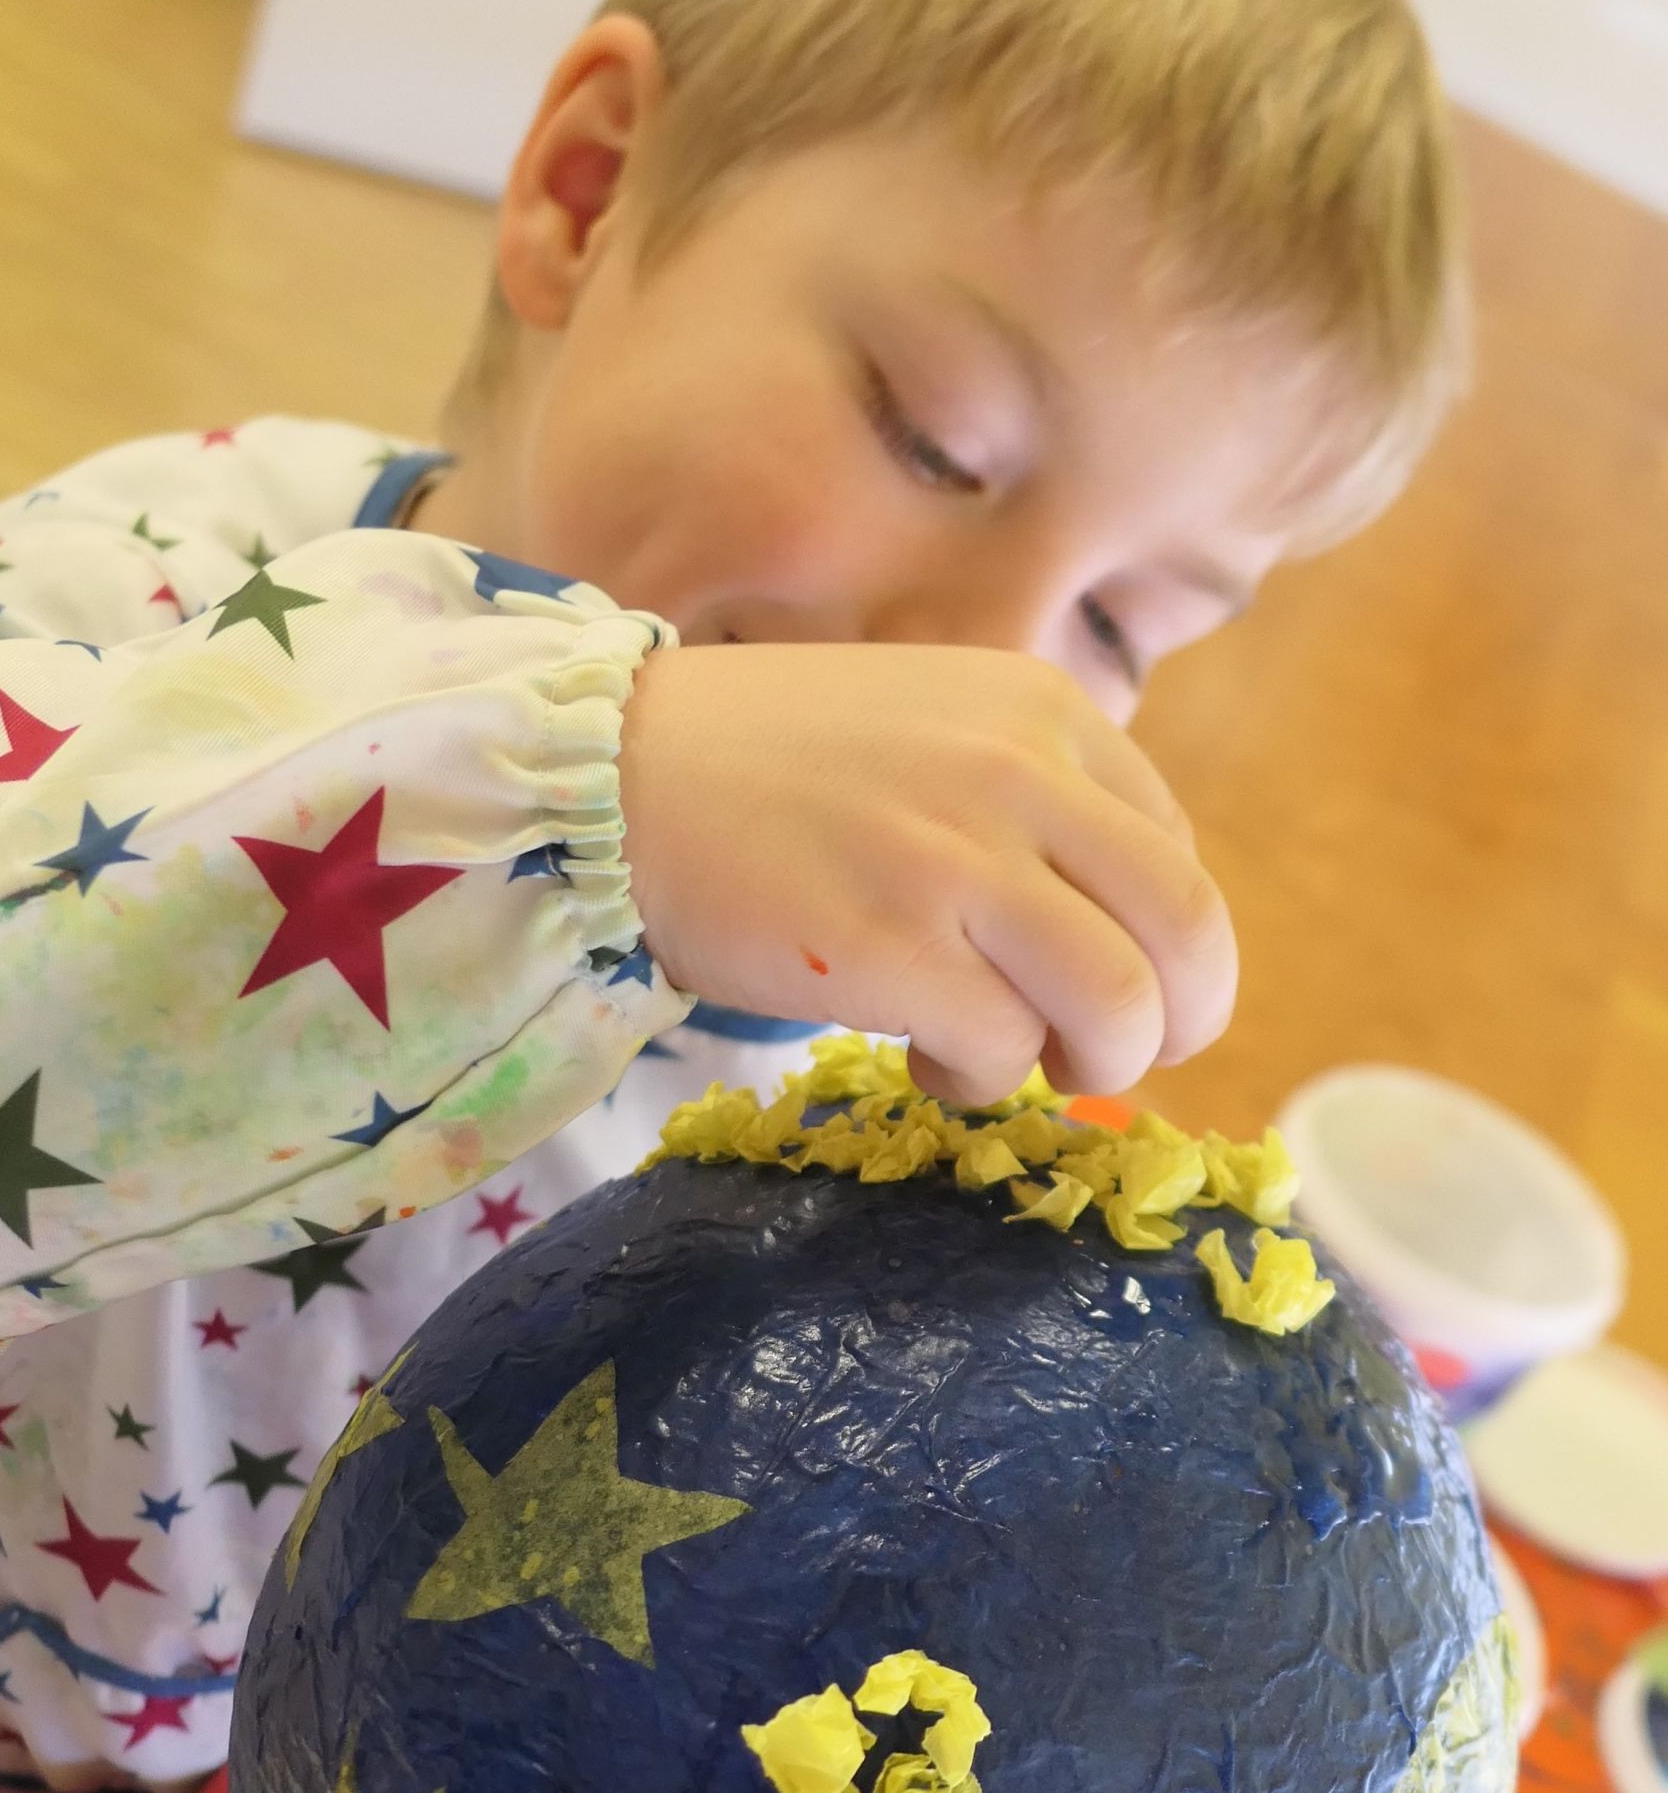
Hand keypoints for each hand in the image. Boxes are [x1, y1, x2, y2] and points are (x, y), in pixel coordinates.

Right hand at [620, 642, 1234, 1106]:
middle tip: (1111, 1059)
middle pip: (1186, 934)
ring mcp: (958, 860)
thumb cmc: (764, 769)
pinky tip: (922, 1057)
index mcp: (1045, 711)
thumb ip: (1030, 801)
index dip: (1162, 950)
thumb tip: (1120, 937)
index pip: (1175, 855)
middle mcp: (1021, 773)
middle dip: (1174, 1024)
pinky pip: (1005, 1050)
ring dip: (1089, 1065)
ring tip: (1009, 1061)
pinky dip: (981, 1081)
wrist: (607, 778)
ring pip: (1120, 1006)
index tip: (1109, 988)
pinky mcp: (892, 946)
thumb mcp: (931, 730)